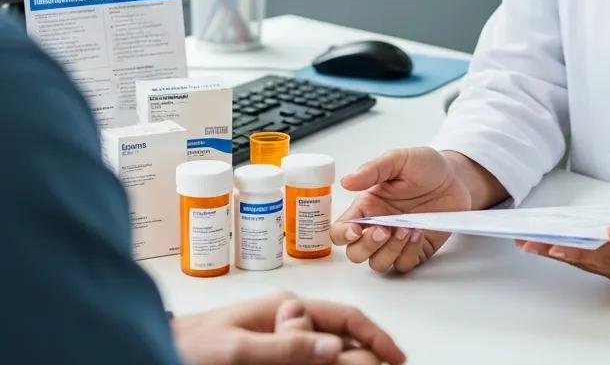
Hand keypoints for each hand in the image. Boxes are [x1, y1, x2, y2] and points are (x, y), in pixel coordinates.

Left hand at [172, 291, 405, 364]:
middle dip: (367, 352)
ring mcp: (279, 335)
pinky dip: (324, 364)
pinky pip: (306, 358)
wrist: (154, 350)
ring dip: (348, 361)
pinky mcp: (268, 354)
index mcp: (286, 308)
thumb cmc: (191, 348)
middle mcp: (288, 318)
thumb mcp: (237, 352)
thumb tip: (336, 348)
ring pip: (326, 350)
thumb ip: (286, 347)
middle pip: (340, 335)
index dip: (374, 337)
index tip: (397, 358)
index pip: (344, 318)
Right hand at [331, 146, 471, 273]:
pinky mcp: (416, 250)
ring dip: (390, 250)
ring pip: (378, 263)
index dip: (343, 235)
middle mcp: (378, 226)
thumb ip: (373, 169)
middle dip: (367, 246)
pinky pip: (404, 265)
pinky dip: (409, 253)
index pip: (341, 230)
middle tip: (385, 229)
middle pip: (356, 253)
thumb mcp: (399, 159)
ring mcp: (396, 241)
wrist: (456, 177)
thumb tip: (345, 181)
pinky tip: (419, 232)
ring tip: (407, 228)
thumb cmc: (426, 166)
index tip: (356, 229)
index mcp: (368, 206)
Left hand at [517, 186, 609, 285]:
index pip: (600, 255)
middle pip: (589, 262)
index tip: (549, 246)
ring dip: (561, 254)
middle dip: (556, 253)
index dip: (574, 252)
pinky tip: (557, 245)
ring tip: (532, 244)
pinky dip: (575, 254)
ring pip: (589, 264)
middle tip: (526, 243)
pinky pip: (595, 262)